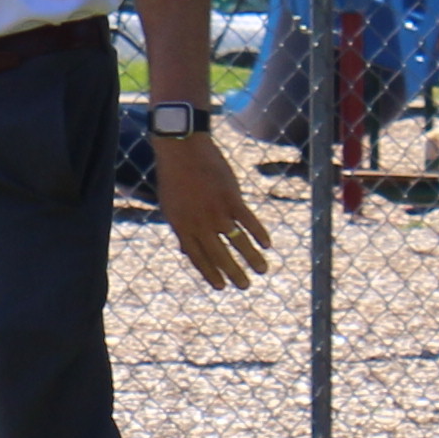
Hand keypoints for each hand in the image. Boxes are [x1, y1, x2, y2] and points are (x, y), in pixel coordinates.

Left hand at [151, 128, 276, 289]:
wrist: (182, 150)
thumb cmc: (174, 178)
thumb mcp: (171, 208)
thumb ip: (181, 231)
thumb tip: (186, 253)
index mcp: (183, 228)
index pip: (199, 258)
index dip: (211, 274)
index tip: (222, 287)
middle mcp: (200, 224)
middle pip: (220, 255)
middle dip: (234, 273)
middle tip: (245, 287)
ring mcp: (217, 211)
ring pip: (238, 242)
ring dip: (252, 258)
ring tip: (262, 271)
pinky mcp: (231, 198)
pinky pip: (249, 221)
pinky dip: (259, 234)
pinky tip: (268, 244)